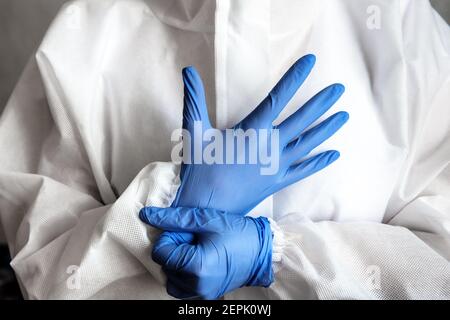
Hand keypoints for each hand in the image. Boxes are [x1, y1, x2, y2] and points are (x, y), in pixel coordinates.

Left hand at [139, 206, 272, 299]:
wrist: (263, 251)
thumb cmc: (238, 233)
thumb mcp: (206, 220)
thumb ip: (174, 218)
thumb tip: (147, 215)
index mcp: (196, 266)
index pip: (161, 252)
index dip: (169, 238)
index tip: (185, 232)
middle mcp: (197, 285)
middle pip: (165, 265)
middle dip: (174, 249)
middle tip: (194, 238)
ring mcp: (202, 293)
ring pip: (171, 278)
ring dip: (177, 263)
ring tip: (195, 250)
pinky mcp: (207, 295)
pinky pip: (183, 288)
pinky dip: (184, 274)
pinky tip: (197, 261)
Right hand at [173, 54, 348, 213]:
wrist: (206, 209)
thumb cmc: (199, 170)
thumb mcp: (194, 132)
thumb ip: (194, 99)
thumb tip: (187, 70)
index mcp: (252, 131)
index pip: (278, 97)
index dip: (295, 78)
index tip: (311, 62)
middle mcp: (270, 146)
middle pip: (302, 120)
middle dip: (322, 103)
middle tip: (339, 89)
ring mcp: (276, 166)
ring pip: (307, 143)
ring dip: (326, 129)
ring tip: (344, 116)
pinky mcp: (277, 182)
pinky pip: (303, 170)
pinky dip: (319, 162)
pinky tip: (334, 154)